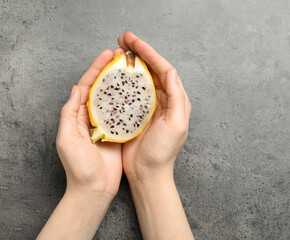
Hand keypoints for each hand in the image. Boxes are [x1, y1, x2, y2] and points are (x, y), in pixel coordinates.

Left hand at [56, 49, 122, 198]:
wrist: (93, 190)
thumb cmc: (78, 168)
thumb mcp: (66, 139)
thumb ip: (69, 113)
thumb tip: (75, 88)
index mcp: (77, 115)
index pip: (86, 85)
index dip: (96, 69)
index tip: (108, 54)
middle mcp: (91, 117)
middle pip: (101, 87)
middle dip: (110, 70)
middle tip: (122, 56)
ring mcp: (106, 124)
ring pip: (114, 97)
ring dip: (121, 82)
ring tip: (131, 67)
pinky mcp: (118, 133)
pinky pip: (124, 112)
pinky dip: (130, 100)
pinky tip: (138, 90)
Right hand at [117, 32, 193, 239]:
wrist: (148, 174)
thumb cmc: (162, 153)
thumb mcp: (176, 125)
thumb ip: (177, 98)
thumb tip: (170, 72)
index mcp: (174, 100)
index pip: (162, 68)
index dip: (148, 52)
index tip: (133, 41)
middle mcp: (161, 100)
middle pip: (149, 69)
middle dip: (137, 52)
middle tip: (122, 39)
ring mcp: (146, 106)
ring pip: (138, 78)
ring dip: (128, 63)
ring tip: (116, 51)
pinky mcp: (133, 114)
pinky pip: (127, 92)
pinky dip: (121, 81)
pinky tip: (112, 74)